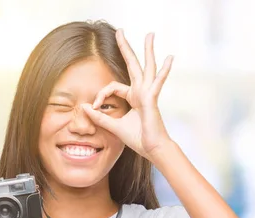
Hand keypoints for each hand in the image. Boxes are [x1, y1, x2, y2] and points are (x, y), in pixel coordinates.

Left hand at [81, 29, 173, 160]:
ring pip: (147, 67)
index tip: (95, 107)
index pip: (114, 86)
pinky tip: (170, 58)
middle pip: (132, 65)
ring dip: (148, 49)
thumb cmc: (138, 139)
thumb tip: (83, 107)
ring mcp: (148, 93)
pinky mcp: (152, 99)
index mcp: (133, 97)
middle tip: (120, 31)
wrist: (153, 149)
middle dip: (126, 47)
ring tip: (150, 34)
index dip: (102, 94)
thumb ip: (99, 117)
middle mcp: (141, 92)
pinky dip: (165, 70)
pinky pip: (157, 81)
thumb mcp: (113, 126)